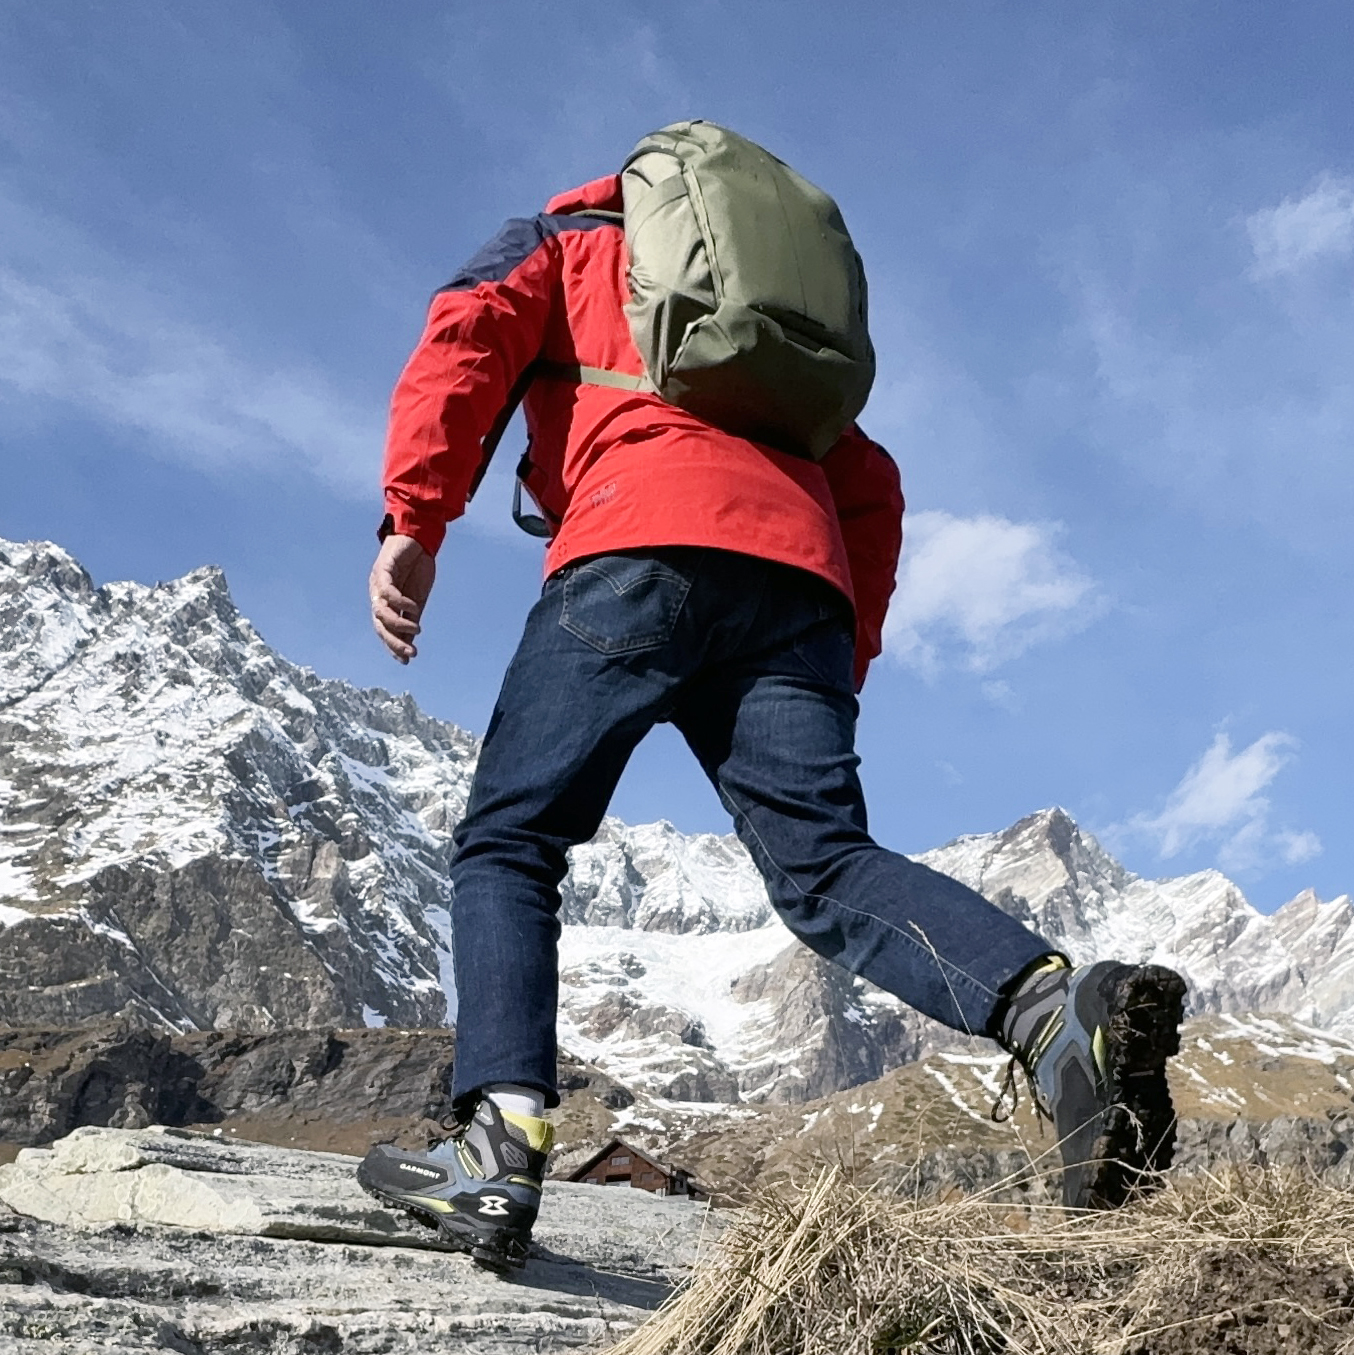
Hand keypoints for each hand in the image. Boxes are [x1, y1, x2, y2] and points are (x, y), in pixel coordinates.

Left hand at [369, 534, 435, 663]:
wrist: (419, 539)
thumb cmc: (418, 567)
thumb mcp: (418, 599)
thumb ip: (412, 618)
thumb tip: (410, 642)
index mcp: (386, 603)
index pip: (384, 630)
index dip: (393, 646)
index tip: (406, 661)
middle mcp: (378, 595)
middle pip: (379, 625)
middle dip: (394, 642)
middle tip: (411, 654)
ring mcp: (379, 583)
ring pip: (380, 612)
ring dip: (397, 624)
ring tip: (416, 629)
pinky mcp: (384, 570)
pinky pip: (388, 591)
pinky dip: (400, 602)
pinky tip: (413, 608)